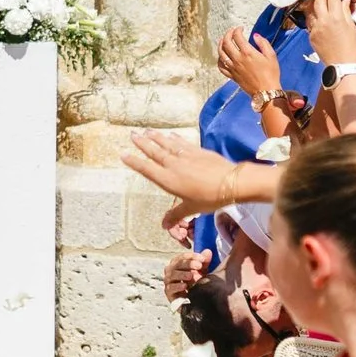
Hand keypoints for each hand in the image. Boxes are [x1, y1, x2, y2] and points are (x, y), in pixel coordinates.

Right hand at [123, 130, 248, 219]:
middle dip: (142, 143)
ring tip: (146, 131)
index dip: (134, 162)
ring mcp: (185, 156)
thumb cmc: (210, 198)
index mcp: (168, 180)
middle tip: (132, 134)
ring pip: (166, 144)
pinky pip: (182, 143)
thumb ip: (176, 214)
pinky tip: (170, 134)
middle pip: (154, 152)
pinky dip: (174, 138)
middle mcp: (173, 165)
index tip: (123, 154)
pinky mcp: (197, 151)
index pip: (147, 169)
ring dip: (156, 137)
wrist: (232, 183)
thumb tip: (164, 225)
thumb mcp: (191, 208)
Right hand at [163, 246, 213, 301]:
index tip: (202, 258)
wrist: (194, 300)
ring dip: (182, 274)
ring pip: (172, 275)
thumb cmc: (196, 282)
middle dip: (188, 264)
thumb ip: (204, 261)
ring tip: (192, 276)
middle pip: (177, 264)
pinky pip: (170, 288)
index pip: (182, 257)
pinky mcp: (169, 293)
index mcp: (178, 263)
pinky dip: (177, 286)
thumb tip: (208, 251)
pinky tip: (185, 286)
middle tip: (199, 265)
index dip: (192, 256)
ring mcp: (169, 281)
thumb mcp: (202, 271)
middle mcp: (171, 270)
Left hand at [217, 29, 281, 100]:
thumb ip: (263, 43)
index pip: (237, 36)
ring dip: (220, 44)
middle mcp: (238, 59)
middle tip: (231, 31)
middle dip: (227, 34)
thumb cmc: (271, 74)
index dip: (237, 30)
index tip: (241, 28)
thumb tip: (255, 35)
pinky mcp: (231, 76)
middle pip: (226, 43)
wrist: (266, 91)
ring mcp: (233, 68)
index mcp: (248, 53)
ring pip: (221, 53)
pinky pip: (220, 66)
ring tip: (223, 40)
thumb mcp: (271, 56)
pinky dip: (219, 59)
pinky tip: (221, 56)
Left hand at [305, 0, 355, 65]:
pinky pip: (311, 23)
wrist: (342, 64)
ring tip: (323, 6)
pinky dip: (316, 19)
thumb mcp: (351, 27)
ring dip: (317, 7)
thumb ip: (345, 12)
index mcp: (336, 17)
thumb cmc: (351, 47)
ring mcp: (315, 28)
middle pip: (318, 1)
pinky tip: (321, 21)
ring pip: (313, 11)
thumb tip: (343, 0)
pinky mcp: (311, 36)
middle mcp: (323, 21)